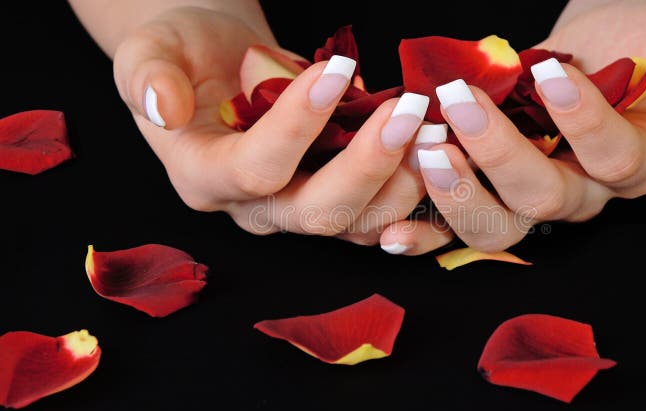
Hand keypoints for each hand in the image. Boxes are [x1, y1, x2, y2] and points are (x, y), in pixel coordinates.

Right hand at [113, 7, 427, 243]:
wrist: (218, 63)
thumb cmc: (182, 54)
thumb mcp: (149, 51)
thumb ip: (147, 76)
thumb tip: (163, 106)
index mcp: (203, 177)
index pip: (254, 168)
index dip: (296, 125)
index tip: (335, 69)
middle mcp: (254, 208)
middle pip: (317, 211)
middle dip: (368, 165)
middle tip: (409, 113)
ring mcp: (297, 210)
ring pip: (358, 223)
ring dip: (405, 183)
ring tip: (437, 131)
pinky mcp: (335, 201)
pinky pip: (380, 215)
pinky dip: (415, 193)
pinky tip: (442, 156)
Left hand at [379, 0, 645, 252]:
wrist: (600, 59)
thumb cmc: (641, 49)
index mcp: (635, 162)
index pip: (615, 156)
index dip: (584, 119)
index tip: (552, 70)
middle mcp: (582, 194)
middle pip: (545, 199)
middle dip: (500, 155)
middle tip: (460, 106)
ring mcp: (531, 205)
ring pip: (499, 229)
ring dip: (458, 195)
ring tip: (426, 150)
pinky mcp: (490, 201)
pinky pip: (456, 234)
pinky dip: (425, 236)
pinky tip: (392, 232)